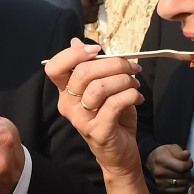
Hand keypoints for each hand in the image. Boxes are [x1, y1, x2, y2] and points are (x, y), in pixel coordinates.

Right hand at [45, 39, 143, 179]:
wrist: (119, 152)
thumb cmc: (111, 117)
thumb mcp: (101, 87)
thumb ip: (91, 66)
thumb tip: (75, 41)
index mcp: (65, 93)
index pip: (55, 68)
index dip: (74, 54)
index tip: (97, 50)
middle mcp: (68, 105)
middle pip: (83, 73)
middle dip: (113, 64)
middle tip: (131, 68)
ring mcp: (81, 120)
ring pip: (99, 88)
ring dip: (124, 80)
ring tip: (135, 83)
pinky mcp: (98, 131)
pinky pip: (114, 104)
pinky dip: (131, 95)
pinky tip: (137, 97)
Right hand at [148, 144, 192, 193]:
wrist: (150, 162)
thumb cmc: (161, 155)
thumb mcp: (170, 148)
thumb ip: (179, 151)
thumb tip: (187, 154)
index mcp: (161, 160)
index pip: (182, 166)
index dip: (189, 164)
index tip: (188, 162)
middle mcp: (159, 172)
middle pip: (183, 175)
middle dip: (187, 171)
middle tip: (184, 168)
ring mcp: (159, 182)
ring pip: (182, 183)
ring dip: (184, 179)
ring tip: (181, 174)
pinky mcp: (161, 190)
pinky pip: (178, 190)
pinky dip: (181, 186)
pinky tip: (178, 180)